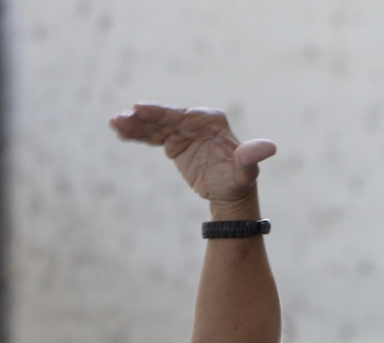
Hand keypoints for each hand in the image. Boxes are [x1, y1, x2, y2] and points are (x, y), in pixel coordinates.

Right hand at [109, 104, 275, 219]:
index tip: (139, 108)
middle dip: (141, 117)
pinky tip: (121, 134)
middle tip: (119, 118)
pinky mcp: (174, 143)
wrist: (230, 193)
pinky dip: (138, 135)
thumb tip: (269, 148)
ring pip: (155, 126)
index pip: (180, 114)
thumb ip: (251, 156)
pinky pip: (153, 137)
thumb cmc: (238, 180)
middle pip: (164, 117)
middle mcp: (195, 123)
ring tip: (114, 124)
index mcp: (210, 121)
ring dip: (134, 125)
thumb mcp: (246, 170)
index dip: (159, 111)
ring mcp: (183, 132)